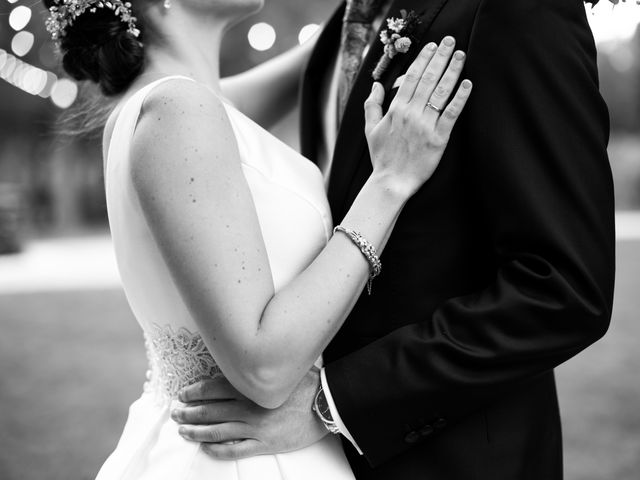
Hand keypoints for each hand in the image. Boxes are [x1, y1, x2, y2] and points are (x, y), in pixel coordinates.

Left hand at [172, 369, 327, 459]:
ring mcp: (256, 428)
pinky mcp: (265, 444)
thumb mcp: (279, 366)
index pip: (213, 388)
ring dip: (196, 431)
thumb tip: (238, 355)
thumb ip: (258, 364)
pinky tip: (206, 448)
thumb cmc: (305, 382)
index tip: (182, 393)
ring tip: (182, 430)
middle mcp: (249, 407)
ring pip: (217, 431)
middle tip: (175, 412)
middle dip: (188, 412)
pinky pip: (235, 449)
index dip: (194, 392)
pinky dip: (217, 450)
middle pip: (210, 410)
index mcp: (251, 386)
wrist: (326, 404)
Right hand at [365, 36, 471, 197]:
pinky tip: (468, 84)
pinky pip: (452, 114)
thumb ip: (372, 105)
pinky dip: (460, 98)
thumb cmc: (382, 157)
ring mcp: (426, 126)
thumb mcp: (370, 129)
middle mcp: (411, 114)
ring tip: (461, 55)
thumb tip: (375, 86)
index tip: (432, 46)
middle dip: (441, 58)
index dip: (423, 59)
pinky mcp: (439, 139)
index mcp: (396, 110)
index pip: (412, 78)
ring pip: (441, 92)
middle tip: (451, 42)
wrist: (392, 182)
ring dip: (452, 71)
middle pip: (428, 79)